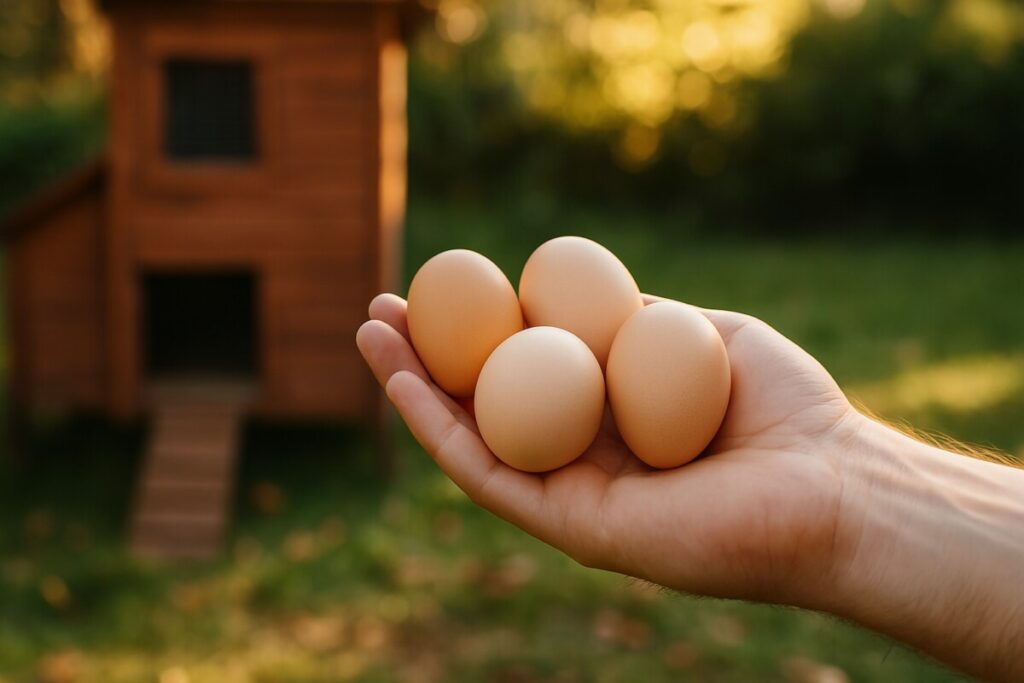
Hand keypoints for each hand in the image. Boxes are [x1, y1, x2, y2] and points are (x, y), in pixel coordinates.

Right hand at [356, 293, 860, 606]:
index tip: (443, 284)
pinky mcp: (572, 527)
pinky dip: (439, 428)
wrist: (832, 481)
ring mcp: (572, 496)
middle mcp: (582, 459)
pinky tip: (402, 380)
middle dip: (429, 355)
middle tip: (381, 308)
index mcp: (611, 419)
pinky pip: (490, 474)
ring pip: (473, 439)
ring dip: (412, 387)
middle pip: (486, 405)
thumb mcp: (703, 336)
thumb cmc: (785, 407)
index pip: (525, 372)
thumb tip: (590, 296)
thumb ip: (642, 320)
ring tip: (368, 332)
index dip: (477, 330)